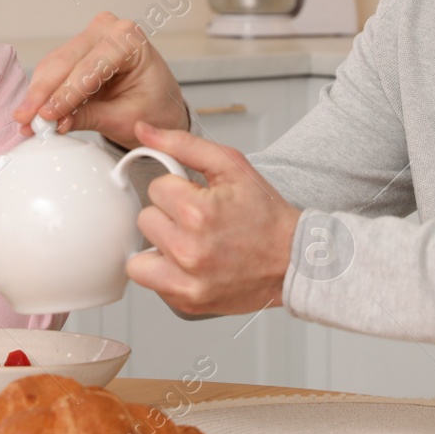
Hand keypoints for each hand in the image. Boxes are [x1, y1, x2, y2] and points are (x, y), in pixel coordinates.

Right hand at [14, 12, 187, 146]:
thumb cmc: (156, 108)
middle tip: (26, 120)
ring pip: (53, 65)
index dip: (65, 95)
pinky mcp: (77, 49)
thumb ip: (90, 118)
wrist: (161, 106)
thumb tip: (56, 122)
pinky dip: (42, 92)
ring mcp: (91, 36)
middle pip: (65, 62)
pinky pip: (53, 69)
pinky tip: (33, 112)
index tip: (45, 116)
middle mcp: (109, 30)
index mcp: (130, 39)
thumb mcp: (126, 119)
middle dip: (43, 94)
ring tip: (27, 123)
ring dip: (38, 95)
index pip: (90, 68)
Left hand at [125, 121, 301, 314]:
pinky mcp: (187, 302)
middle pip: (146, 220)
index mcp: (197, 212)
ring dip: (160, 247)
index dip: (178, 190)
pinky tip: (192, 264)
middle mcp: (188, 250)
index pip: (155, 188)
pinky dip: (166, 272)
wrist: (294, 261)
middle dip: (169, 217)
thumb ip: (182, 144)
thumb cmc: (266, 214)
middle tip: (199, 221)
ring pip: (140, 255)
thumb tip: (143, 131)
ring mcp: (187, 281)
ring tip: (190, 243)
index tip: (199, 198)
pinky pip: (152, 282)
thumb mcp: (231, 166)